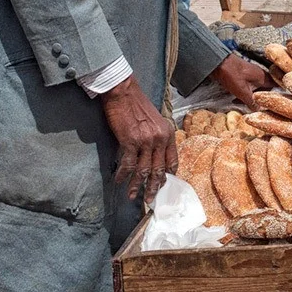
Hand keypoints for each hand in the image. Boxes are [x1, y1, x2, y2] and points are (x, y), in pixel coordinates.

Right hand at [102, 74, 176, 200]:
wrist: (123, 92)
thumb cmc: (137, 105)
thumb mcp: (155, 120)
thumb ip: (157, 137)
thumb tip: (153, 155)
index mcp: (168, 134)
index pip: (172, 161)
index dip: (168, 176)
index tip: (164, 187)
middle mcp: (160, 139)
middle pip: (159, 169)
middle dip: (154, 187)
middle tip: (150, 200)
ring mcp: (146, 141)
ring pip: (144, 171)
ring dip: (137, 186)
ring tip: (133, 196)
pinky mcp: (131, 141)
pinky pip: (128, 164)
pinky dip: (123, 175)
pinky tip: (119, 181)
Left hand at [210, 54, 272, 106]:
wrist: (217, 63)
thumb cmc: (231, 74)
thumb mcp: (242, 92)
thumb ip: (252, 102)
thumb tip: (259, 112)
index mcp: (263, 77)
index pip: (277, 87)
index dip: (278, 95)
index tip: (275, 104)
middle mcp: (260, 75)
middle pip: (266, 89)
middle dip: (261, 99)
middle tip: (256, 108)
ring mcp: (251, 75)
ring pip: (256, 88)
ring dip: (251, 97)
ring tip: (243, 104)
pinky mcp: (243, 75)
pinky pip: (248, 87)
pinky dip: (244, 93)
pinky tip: (236, 99)